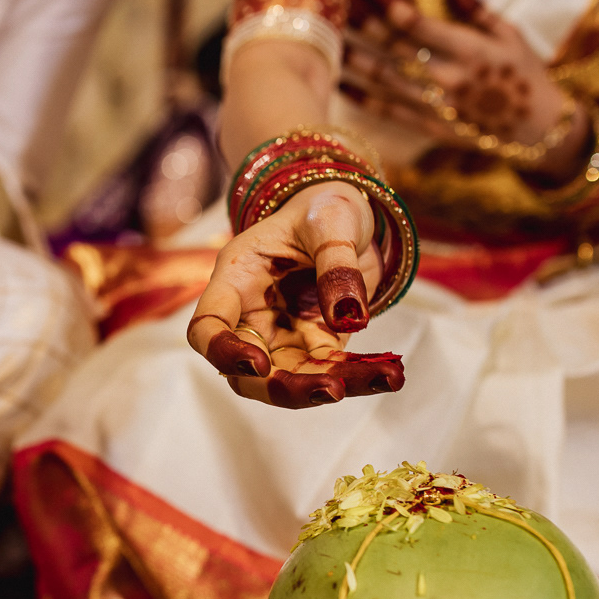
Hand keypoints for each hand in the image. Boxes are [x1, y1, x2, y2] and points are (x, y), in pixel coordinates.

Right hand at [187, 181, 403, 407]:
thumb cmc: (325, 208)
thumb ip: (336, 266)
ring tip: (387, 378)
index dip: (222, 351)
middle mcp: (251, 315)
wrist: (348, 217)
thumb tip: (347, 317)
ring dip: (333, 386)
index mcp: (236, 278)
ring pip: (291, 380)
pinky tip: (392, 374)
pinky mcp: (316, 344)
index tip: (258, 364)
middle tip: (333, 390)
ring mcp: (281, 335)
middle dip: (285, 388)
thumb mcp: (331, 221)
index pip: (206, 327)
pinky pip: (331, 371)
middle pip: (245, 372)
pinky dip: (361, 377)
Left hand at [342, 0, 588, 182]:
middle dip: (363, 26)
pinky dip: (362, 97)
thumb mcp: (511, 35)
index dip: (389, 7)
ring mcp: (437, 106)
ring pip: (384, 80)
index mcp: (470, 51)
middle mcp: (448, 79)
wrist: (537, 129)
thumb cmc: (526, 74)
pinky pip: (389, 111)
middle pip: (394, 50)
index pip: (419, 26)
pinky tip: (339, 83)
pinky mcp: (430, 126)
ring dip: (354, 60)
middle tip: (335, 6)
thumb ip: (477, 9)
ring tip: (326, 42)